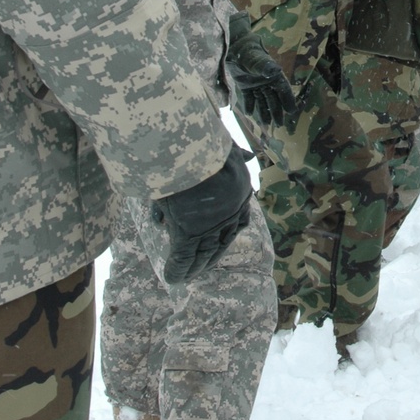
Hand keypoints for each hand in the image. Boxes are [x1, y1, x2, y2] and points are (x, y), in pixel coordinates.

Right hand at [152, 145, 252, 283]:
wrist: (188, 146)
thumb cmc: (201, 141)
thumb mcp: (224, 147)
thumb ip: (234, 153)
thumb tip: (247, 155)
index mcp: (240, 190)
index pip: (238, 220)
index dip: (227, 233)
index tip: (218, 241)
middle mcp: (230, 211)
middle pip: (222, 241)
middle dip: (211, 255)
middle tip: (202, 266)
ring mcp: (210, 224)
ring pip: (202, 253)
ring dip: (193, 267)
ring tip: (184, 276)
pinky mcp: (188, 233)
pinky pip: (183, 258)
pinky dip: (177, 269)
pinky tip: (172, 278)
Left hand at [226, 11, 295, 125]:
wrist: (232, 44)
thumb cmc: (245, 49)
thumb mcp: (254, 57)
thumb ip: (264, 65)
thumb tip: (276, 71)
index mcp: (273, 74)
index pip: (283, 89)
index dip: (288, 100)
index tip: (292, 111)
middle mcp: (266, 80)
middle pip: (274, 98)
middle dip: (276, 111)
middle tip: (279, 125)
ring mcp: (256, 83)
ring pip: (262, 100)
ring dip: (264, 111)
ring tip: (265, 124)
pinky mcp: (245, 84)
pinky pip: (250, 98)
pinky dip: (250, 105)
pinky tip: (249, 113)